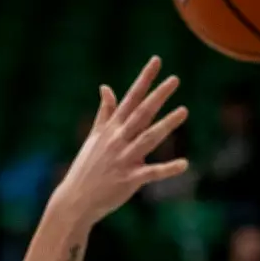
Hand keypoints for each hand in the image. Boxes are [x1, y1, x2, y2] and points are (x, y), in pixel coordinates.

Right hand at [51, 56, 188, 225]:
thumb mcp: (95, 136)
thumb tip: (106, 87)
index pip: (131, 97)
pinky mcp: (130, 179)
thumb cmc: (87, 166)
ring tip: (184, 111)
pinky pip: (152, 173)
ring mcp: (124, 158)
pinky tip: (185, 164)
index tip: (157, 61)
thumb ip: (105, 112)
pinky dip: (168, 169)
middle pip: (141, 113)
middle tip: (175, 79)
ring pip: (148, 138)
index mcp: (112, 128)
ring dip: (166, 125)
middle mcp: (118, 139)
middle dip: (158, 95)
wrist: (75, 199)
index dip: (144, 79)